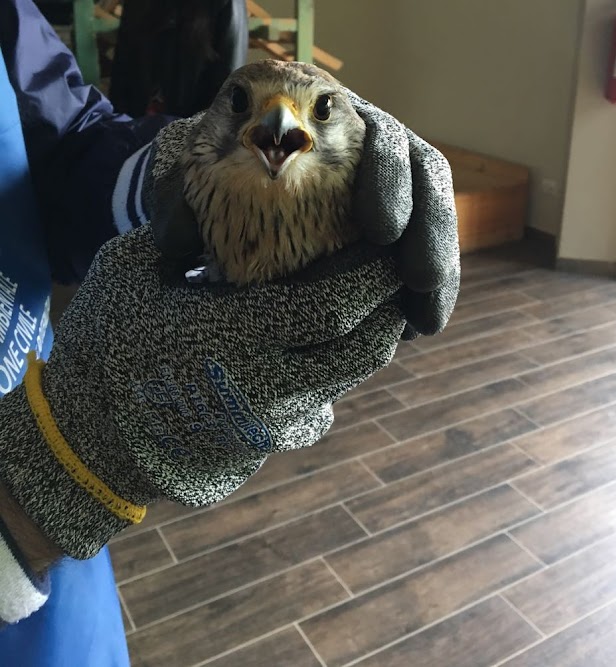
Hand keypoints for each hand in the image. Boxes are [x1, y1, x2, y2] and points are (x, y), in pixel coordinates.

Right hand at [0, 225, 404, 560]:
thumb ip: (185, 241)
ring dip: (371, 341)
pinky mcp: (269, 442)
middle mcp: (266, 385)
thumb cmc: (102, 349)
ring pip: (346, 379)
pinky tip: (328, 344)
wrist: (89, 442)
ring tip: (377, 306)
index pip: (330, 311)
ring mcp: (272, 422)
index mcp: (232, 337)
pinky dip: (338, 369)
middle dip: (389, 311)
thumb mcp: (132, 275)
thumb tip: (227, 209)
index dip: (372, 280)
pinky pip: (322, 401)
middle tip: (399, 275)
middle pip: (360, 351)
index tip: (393, 248)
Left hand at [142, 93, 459, 337]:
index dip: (388, 179)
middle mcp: (372, 154)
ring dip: (437, 273)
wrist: (231, 182)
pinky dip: (420, 295)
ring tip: (426, 322)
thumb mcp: (193, 174)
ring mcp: (388, 193)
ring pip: (432, 225)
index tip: (379, 229)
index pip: (380, 139)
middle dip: (430, 232)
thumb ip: (182, 200)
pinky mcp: (390, 235)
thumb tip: (179, 246)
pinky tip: (416, 327)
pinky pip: (419, 260)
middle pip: (424, 181)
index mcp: (337, 124)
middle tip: (418, 280)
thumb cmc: (217, 170)